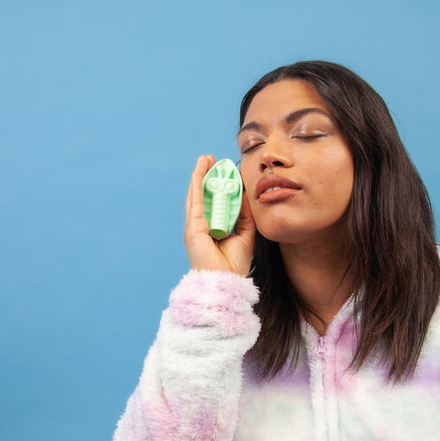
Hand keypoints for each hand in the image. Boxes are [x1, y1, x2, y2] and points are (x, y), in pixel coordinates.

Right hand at [184, 155, 254, 275]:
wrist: (226, 281)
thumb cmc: (234, 264)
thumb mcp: (245, 233)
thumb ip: (245, 215)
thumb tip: (246, 194)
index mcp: (213, 228)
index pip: (214, 202)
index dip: (218, 185)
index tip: (224, 170)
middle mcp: (201, 226)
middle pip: (204, 195)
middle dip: (207, 176)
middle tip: (212, 159)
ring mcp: (195, 226)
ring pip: (197, 195)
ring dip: (200, 175)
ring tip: (205, 159)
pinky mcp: (193, 227)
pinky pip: (195, 201)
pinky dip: (197, 184)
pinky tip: (199, 171)